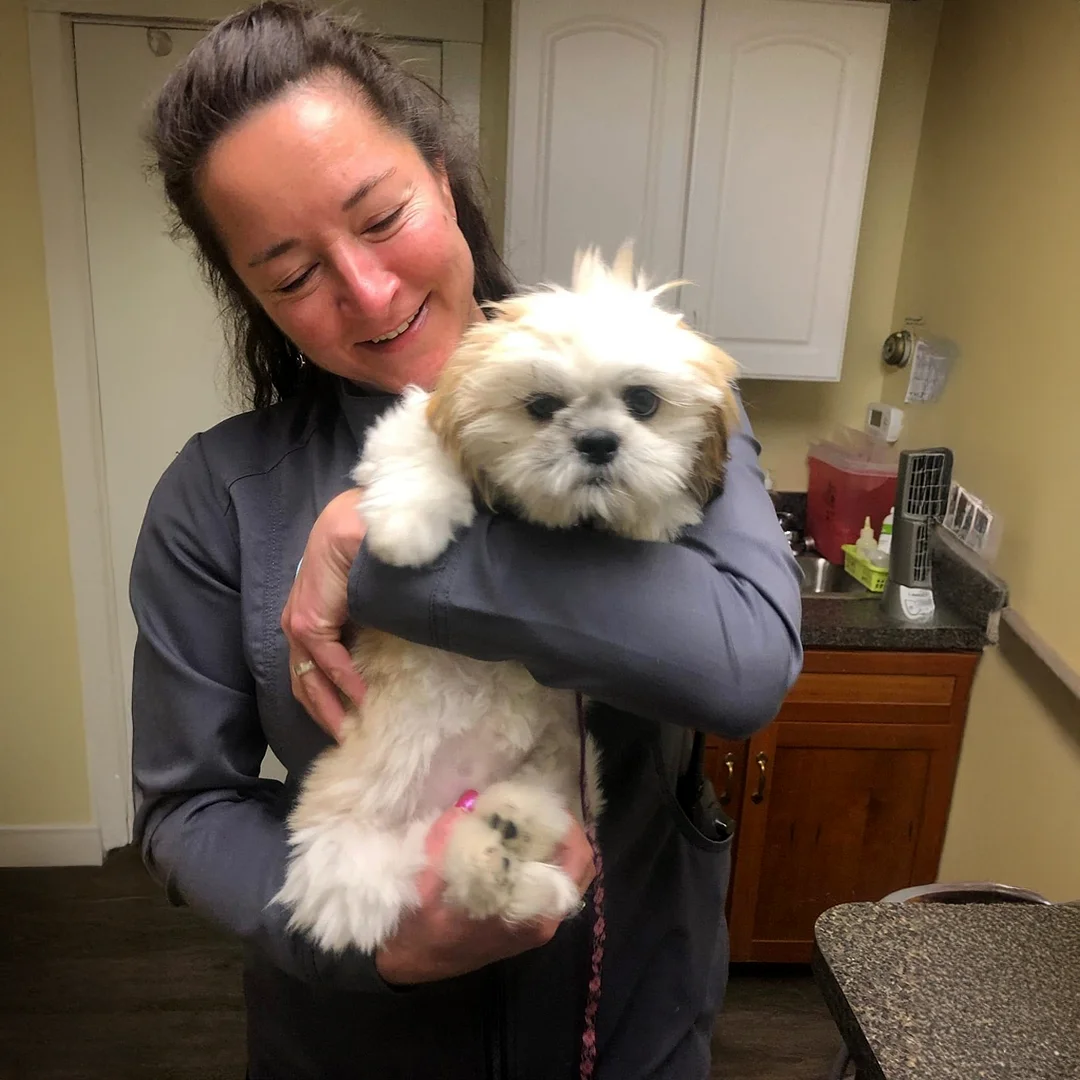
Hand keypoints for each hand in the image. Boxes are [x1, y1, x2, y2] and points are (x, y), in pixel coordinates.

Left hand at [281, 488, 369, 739]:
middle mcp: (296, 622)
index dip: (325, 697)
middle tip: (347, 741)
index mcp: (307, 615)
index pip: (310, 667)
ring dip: (331, 708)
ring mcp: (299, 623)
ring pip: (310, 679)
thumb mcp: (359, 594)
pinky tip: (362, 699)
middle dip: (324, 713)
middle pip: (304, 681)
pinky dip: (344, 684)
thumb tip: (382, 652)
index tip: (346, 723)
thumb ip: (362, 620)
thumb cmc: (360, 550)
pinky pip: (327, 662)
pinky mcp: (310, 620)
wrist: (354, 523)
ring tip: (353, 732)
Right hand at [375, 800, 596, 985]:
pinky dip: (542, 861)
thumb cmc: (424, 924)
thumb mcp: (432, 876)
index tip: (545, 804)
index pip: (576, 861)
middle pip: (580, 867)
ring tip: (529, 822)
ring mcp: (537, 923)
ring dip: (555, 846)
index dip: (568, 826)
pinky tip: (515, 844)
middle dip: (566, 833)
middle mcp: (544, 920)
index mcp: (532, 912)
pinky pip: (549, 884)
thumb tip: (472, 804)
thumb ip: (452, 837)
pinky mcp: (525, 922)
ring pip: (567, 877)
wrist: (412, 963)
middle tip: (540, 810)